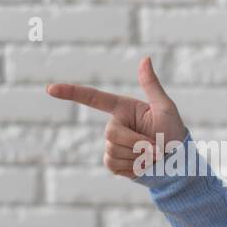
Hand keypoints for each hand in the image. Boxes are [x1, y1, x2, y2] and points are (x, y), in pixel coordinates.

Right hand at [45, 56, 186, 179]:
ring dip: (138, 156)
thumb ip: (152, 85)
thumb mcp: (165, 107)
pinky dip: (132, 167)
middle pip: (112, 133)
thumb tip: (145, 58)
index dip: (71, 93)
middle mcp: (114, 125)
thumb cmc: (173, 132)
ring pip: (113, 150)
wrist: (176, 163)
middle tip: (157, 146)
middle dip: (138, 142)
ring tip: (152, 155)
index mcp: (122, 108)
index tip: (50, 89)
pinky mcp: (112, 162)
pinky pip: (113, 164)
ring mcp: (111, 144)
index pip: (93, 98)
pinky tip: (143, 165)